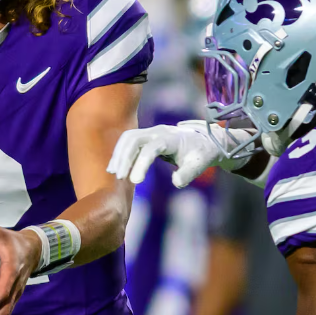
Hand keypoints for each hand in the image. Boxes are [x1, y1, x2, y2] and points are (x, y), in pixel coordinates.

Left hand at [0, 219, 40, 314]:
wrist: (34, 248)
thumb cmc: (14, 241)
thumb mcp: (1, 233)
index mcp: (11, 271)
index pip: (4, 290)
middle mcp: (16, 286)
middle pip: (5, 310)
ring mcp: (16, 293)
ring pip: (6, 314)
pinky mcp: (14, 296)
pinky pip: (5, 311)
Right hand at [107, 121, 254, 187]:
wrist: (202, 140)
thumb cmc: (200, 153)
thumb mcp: (199, 164)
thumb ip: (188, 173)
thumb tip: (176, 182)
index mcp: (171, 139)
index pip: (151, 148)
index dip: (141, 164)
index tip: (135, 182)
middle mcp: (158, 132)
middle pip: (134, 139)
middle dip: (124, 157)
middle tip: (119, 177)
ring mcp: (151, 132)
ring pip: (128, 137)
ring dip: (119, 154)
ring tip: (113, 172)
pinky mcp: (146, 136)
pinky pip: (128, 140)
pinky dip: (120, 152)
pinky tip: (116, 166)